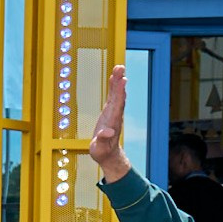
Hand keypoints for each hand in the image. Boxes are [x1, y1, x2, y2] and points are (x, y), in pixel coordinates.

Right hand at [87, 65, 131, 182]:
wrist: (108, 154)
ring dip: (118, 80)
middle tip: (120, 68)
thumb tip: (107, 132)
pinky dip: (114, 86)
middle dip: (119, 81)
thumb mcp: (100, 148)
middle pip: (118, 95)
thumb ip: (103, 139)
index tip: (122, 80)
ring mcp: (113, 112)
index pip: (117, 104)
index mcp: (112, 121)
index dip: (119, 92)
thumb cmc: (102, 151)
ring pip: (117, 93)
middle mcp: (115, 114)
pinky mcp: (110, 112)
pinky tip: (114, 77)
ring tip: (119, 68)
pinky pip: (113, 96)